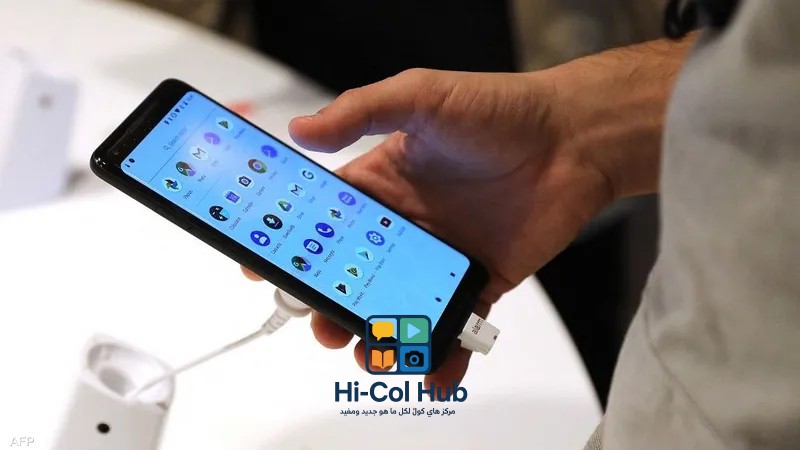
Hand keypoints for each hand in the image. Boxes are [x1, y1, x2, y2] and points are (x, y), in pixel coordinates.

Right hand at [243, 38, 691, 384]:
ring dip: (375, 333)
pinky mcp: (478, 281)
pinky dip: (439, 354)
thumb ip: (361, 112)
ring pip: (393, 305)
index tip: (261, 264)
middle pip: (351, 272)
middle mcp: (405, 223)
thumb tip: (302, 130)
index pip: (324, 219)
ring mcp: (439, 256)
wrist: (573, 139)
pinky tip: (429, 372)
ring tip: (367, 348)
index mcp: (382, 183)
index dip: (293, 243)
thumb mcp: (420, 96)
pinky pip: (452, 324)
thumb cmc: (498, 110)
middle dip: (327, 301)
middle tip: (316, 319)